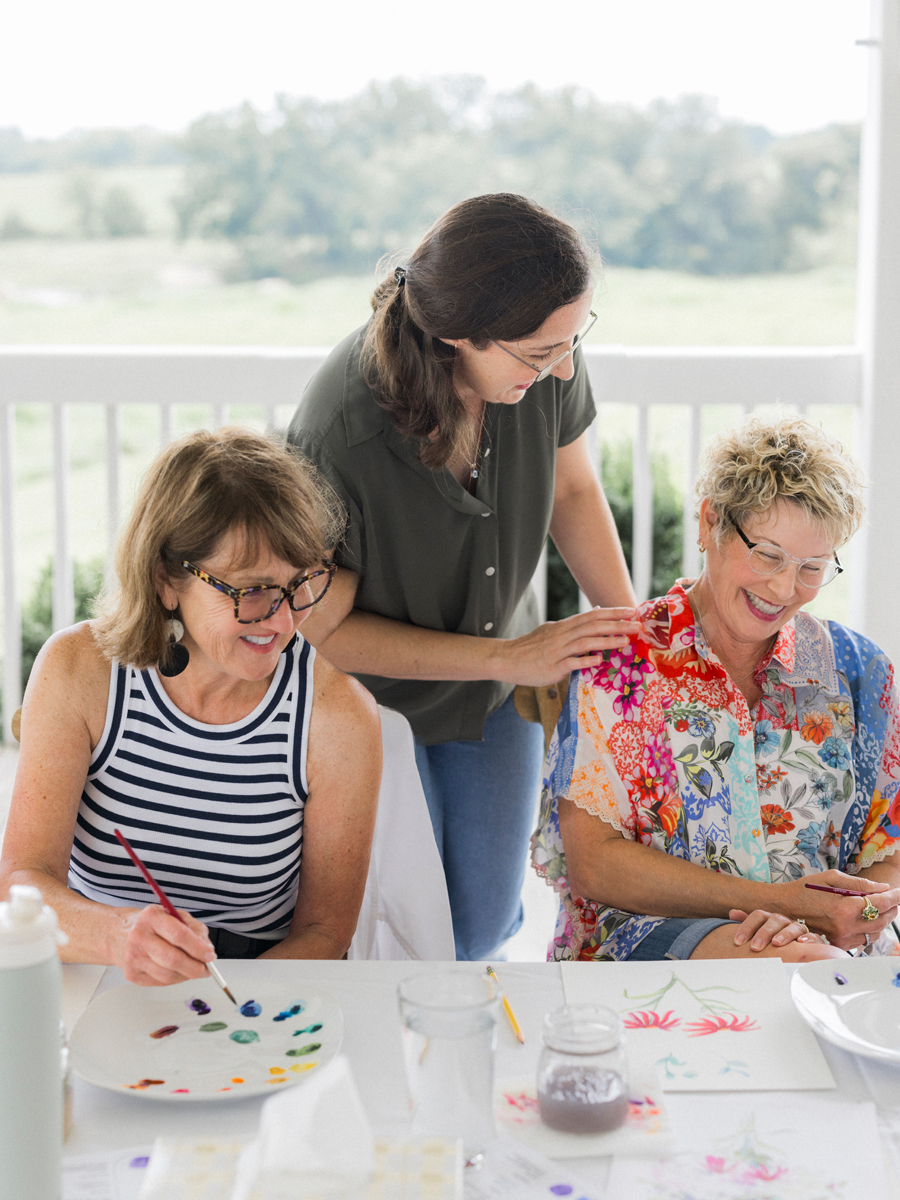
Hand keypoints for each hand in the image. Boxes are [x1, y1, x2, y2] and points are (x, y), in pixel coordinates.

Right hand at [115, 905, 215, 986]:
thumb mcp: (172, 915)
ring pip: (168, 975)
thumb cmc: (150, 924)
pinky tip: (179, 972)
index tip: (210, 955)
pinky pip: (160, 982)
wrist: (117, 934)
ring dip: (187, 975)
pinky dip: (175, 979)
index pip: (179, 935)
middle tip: (207, 969)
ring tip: (195, 970)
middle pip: (173, 959)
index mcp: (151, 917)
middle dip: (195, 967)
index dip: (198, 948)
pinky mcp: (132, 975)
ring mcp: (133, 958)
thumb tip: (207, 950)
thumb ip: (193, 928)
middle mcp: (139, 937)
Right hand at [499, 607, 640, 686]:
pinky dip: (585, 660)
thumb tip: (596, 610)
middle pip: (592, 626)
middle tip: (637, 625)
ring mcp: (557, 651)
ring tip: (625, 641)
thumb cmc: (531, 647)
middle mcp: (561, 635)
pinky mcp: (552, 667)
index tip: (631, 611)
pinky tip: (599, 660)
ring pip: (584, 642)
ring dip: (606, 641)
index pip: (591, 616)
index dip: (612, 613)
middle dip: (616, 625)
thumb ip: (575, 623)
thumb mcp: (552, 630)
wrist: (507, 659)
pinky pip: (571, 663)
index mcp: (563, 626)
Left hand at [729, 908, 825, 951]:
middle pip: (774, 920)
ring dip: (785, 934)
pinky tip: (801, 943)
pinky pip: (814, 936)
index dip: (746, 926)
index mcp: (769, 918)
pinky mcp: (813, 939)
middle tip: (755, 947)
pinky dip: (809, 938)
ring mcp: (798, 929)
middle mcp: (784, 921)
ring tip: (776, 943)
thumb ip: (747, 923)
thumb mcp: (759, 932)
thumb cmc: (773, 941)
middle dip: (764, 933)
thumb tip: (732, 913)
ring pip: (793, 926)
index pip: (758, 916)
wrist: (798, 947)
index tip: (738, 941)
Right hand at [780, 870, 899, 951]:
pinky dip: (871, 929)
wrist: (784, 907)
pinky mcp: (839, 944)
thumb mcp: (831, 878)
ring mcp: (842, 937)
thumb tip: (882, 888)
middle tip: (893, 898)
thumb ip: (859, 884)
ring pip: (875, 932)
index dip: (894, 896)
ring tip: (881, 907)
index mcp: (843, 907)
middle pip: (881, 919)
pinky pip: (864, 940)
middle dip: (892, 907)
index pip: (879, 903)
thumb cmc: (805, 889)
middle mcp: (845, 926)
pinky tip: (867, 918)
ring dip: (883, 919)